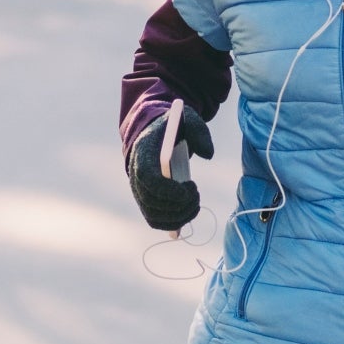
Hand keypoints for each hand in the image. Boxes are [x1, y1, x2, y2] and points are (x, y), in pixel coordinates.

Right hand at [127, 104, 214, 231]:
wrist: (152, 132)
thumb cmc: (171, 127)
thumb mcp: (186, 120)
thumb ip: (199, 133)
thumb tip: (208, 154)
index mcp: (143, 154)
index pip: (149, 179)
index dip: (169, 190)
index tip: (189, 188)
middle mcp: (135, 175)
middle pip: (152, 202)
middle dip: (178, 205)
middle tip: (196, 196)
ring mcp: (138, 190)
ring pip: (153, 216)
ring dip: (177, 217)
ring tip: (194, 205)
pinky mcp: (144, 200)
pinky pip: (154, 219)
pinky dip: (171, 223)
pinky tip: (187, 213)